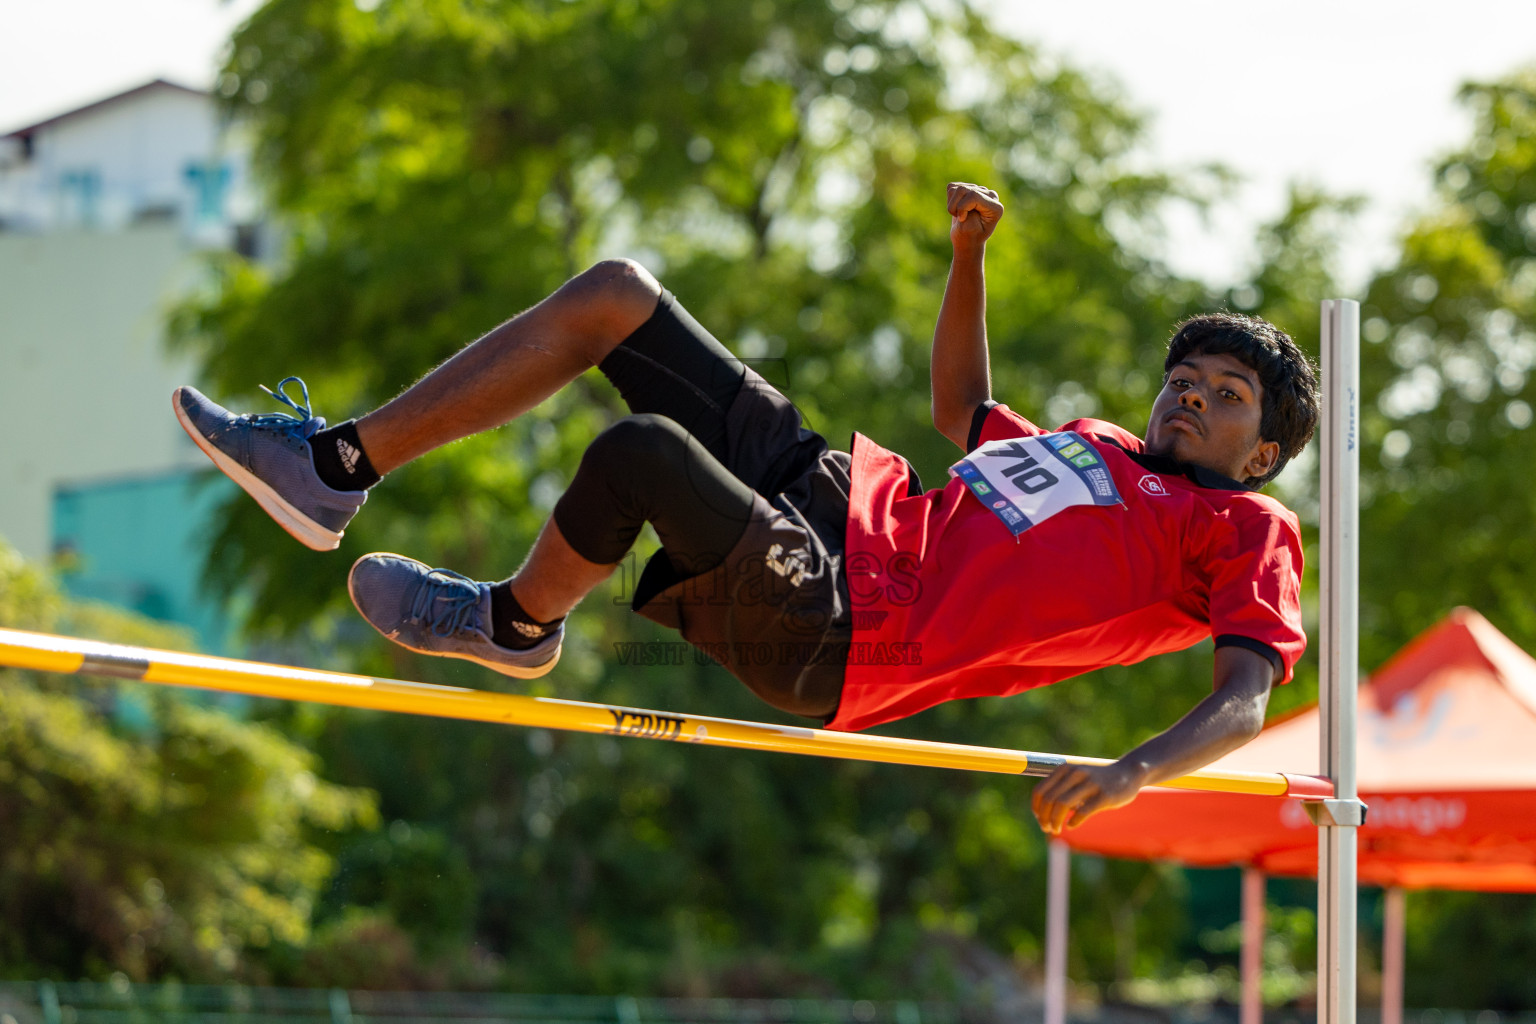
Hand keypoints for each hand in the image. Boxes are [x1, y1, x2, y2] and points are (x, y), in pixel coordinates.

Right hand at [947, 182, 1003, 250]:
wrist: (968, 239)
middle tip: (959, 219)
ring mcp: (980, 190)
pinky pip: (952, 187)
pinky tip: (957, 208)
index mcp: (996, 207)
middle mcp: (990, 196)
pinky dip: (950, 200)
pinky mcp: (970, 188)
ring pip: (956, 188)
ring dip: (951, 204)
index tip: (962, 220)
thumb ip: (967, 210)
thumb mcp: (968, 228)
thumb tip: (960, 189)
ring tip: (958, 215)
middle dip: (955, 206)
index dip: (962, 207)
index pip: (974, 196)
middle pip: (963, 190)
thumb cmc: (969, 237)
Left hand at [1030, 761, 1145, 834]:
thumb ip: (1059, 789)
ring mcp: (1090, 783)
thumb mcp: (1075, 777)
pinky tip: (1071, 825)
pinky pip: (1083, 811)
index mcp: (1065, 769)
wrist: (1128, 773)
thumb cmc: (1097, 779)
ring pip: (1062, 805)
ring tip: (1056, 830)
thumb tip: (1040, 812)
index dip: (1036, 808)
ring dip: (1055, 821)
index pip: (1040, 791)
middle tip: (1047, 828)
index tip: (1039, 819)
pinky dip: (1074, 821)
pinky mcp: (1104, 795)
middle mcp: (1075, 773)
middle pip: (1049, 799)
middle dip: (1044, 818)